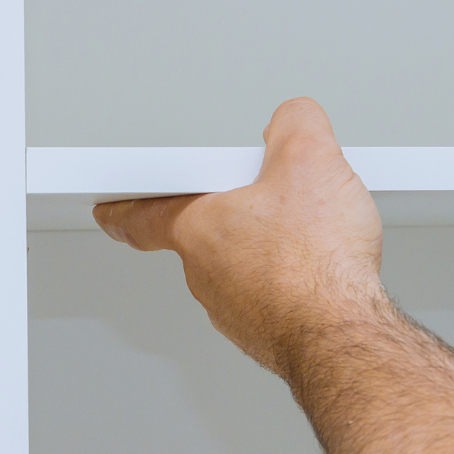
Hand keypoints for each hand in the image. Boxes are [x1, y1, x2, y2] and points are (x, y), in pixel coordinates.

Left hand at [92, 97, 385, 377]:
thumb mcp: (310, 160)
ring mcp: (237, 311)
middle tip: (267, 197)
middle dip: (234, 216)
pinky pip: (274, 298)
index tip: (109, 211)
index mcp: (199, 230)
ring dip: (268, 251)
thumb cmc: (316, 265)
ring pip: (242, 269)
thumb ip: (295, 124)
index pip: (143, 215)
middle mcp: (207, 275)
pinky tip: (325, 270)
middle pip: (207, 236)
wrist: (344, 335)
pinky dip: (294, 283)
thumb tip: (295, 119)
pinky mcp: (270, 334)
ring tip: (310, 234)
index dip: (124, 208)